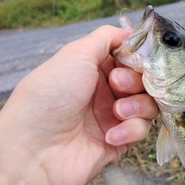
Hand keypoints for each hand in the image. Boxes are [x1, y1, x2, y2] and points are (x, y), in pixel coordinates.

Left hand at [0, 26, 157, 184]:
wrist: (36, 153)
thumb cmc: (50, 98)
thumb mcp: (75, 55)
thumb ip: (106, 37)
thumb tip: (129, 31)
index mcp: (92, 69)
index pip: (129, 57)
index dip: (138, 57)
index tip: (138, 59)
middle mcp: (103, 91)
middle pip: (143, 79)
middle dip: (135, 80)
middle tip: (117, 85)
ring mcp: (112, 116)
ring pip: (148, 103)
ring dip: (136, 105)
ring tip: (117, 112)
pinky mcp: (119, 141)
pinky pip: (140, 130)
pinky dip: (129, 131)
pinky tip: (109, 136)